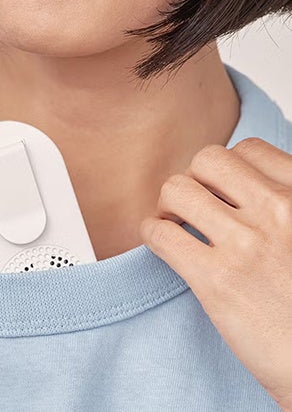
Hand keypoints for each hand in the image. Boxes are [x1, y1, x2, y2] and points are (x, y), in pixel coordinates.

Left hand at [139, 137, 291, 410]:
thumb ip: (284, 203)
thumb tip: (247, 187)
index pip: (248, 150)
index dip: (227, 169)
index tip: (220, 190)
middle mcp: (278, 211)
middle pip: (207, 160)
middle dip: (194, 179)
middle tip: (193, 204)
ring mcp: (246, 244)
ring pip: (176, 189)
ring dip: (167, 205)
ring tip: (174, 223)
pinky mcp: (217, 280)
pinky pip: (160, 233)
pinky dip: (151, 232)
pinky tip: (163, 244)